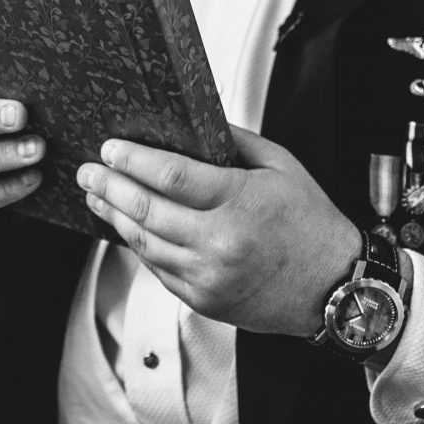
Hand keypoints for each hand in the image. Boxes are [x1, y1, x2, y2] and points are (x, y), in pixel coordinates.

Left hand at [76, 125, 360, 335]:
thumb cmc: (310, 221)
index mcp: (240, 202)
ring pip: (145, 244)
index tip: (111, 148)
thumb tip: (192, 123)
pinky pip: (158, 269)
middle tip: (89, 171)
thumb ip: (235, 141)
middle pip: (147, 211)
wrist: (335, 288)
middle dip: (110, 187)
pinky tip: (127, 227)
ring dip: (115, 217)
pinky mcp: (203, 300)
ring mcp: (209, 276)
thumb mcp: (281, 165)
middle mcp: (220, 243)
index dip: (133, 160)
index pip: (171, 175)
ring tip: (97, 197)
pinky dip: (138, 246)